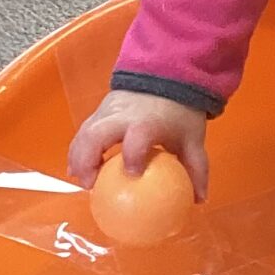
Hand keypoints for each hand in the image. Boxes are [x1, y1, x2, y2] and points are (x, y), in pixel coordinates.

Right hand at [68, 89, 210, 199]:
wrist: (165, 74)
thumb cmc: (179, 110)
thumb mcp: (192, 138)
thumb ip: (196, 168)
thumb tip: (199, 199)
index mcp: (148, 121)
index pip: (137, 136)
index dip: (132, 154)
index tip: (132, 174)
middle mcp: (123, 114)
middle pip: (96, 134)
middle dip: (87, 160)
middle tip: (90, 185)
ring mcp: (108, 110)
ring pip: (84, 132)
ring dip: (77, 157)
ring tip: (80, 181)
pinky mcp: (99, 110)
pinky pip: (83, 130)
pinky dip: (77, 149)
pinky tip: (76, 169)